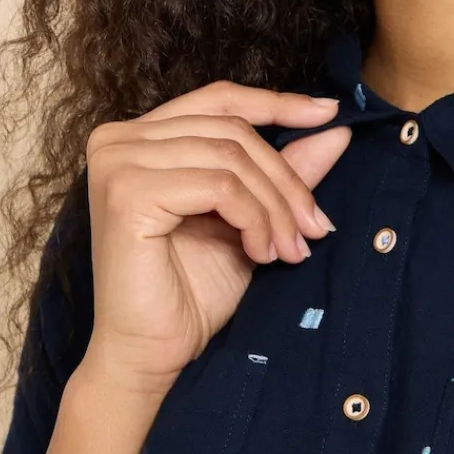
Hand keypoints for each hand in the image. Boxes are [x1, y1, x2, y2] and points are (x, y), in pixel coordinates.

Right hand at [78, 81, 351, 392]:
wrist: (153, 355)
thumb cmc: (193, 292)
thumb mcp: (252, 218)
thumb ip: (283, 171)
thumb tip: (335, 129)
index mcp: (141, 137)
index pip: (219, 99)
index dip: (277, 103)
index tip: (329, 113)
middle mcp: (119, 140)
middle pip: (232, 130)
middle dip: (285, 179)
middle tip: (316, 226)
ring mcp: (118, 162)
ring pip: (231, 157)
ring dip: (275, 206)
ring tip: (292, 247)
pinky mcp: (127, 193)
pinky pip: (219, 185)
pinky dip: (254, 218)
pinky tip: (261, 253)